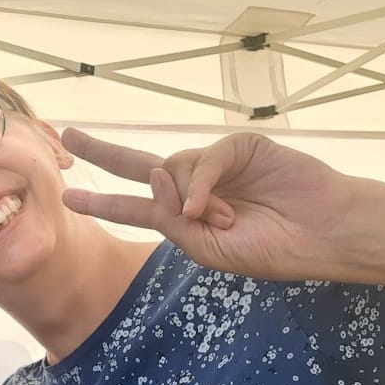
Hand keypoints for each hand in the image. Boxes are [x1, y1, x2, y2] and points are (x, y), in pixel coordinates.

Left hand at [60, 128, 359, 282]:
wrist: (317, 236)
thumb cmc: (265, 247)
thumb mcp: (204, 247)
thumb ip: (171, 219)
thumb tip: (153, 177)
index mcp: (182, 215)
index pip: (134, 205)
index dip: (102, 200)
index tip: (68, 196)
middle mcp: (193, 186)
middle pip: (138, 164)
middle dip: (102, 152)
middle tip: (67, 137)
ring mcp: (215, 165)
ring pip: (173, 168)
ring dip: (192, 200)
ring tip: (227, 220)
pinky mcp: (239, 147)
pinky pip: (204, 159)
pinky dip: (201, 183)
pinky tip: (209, 208)